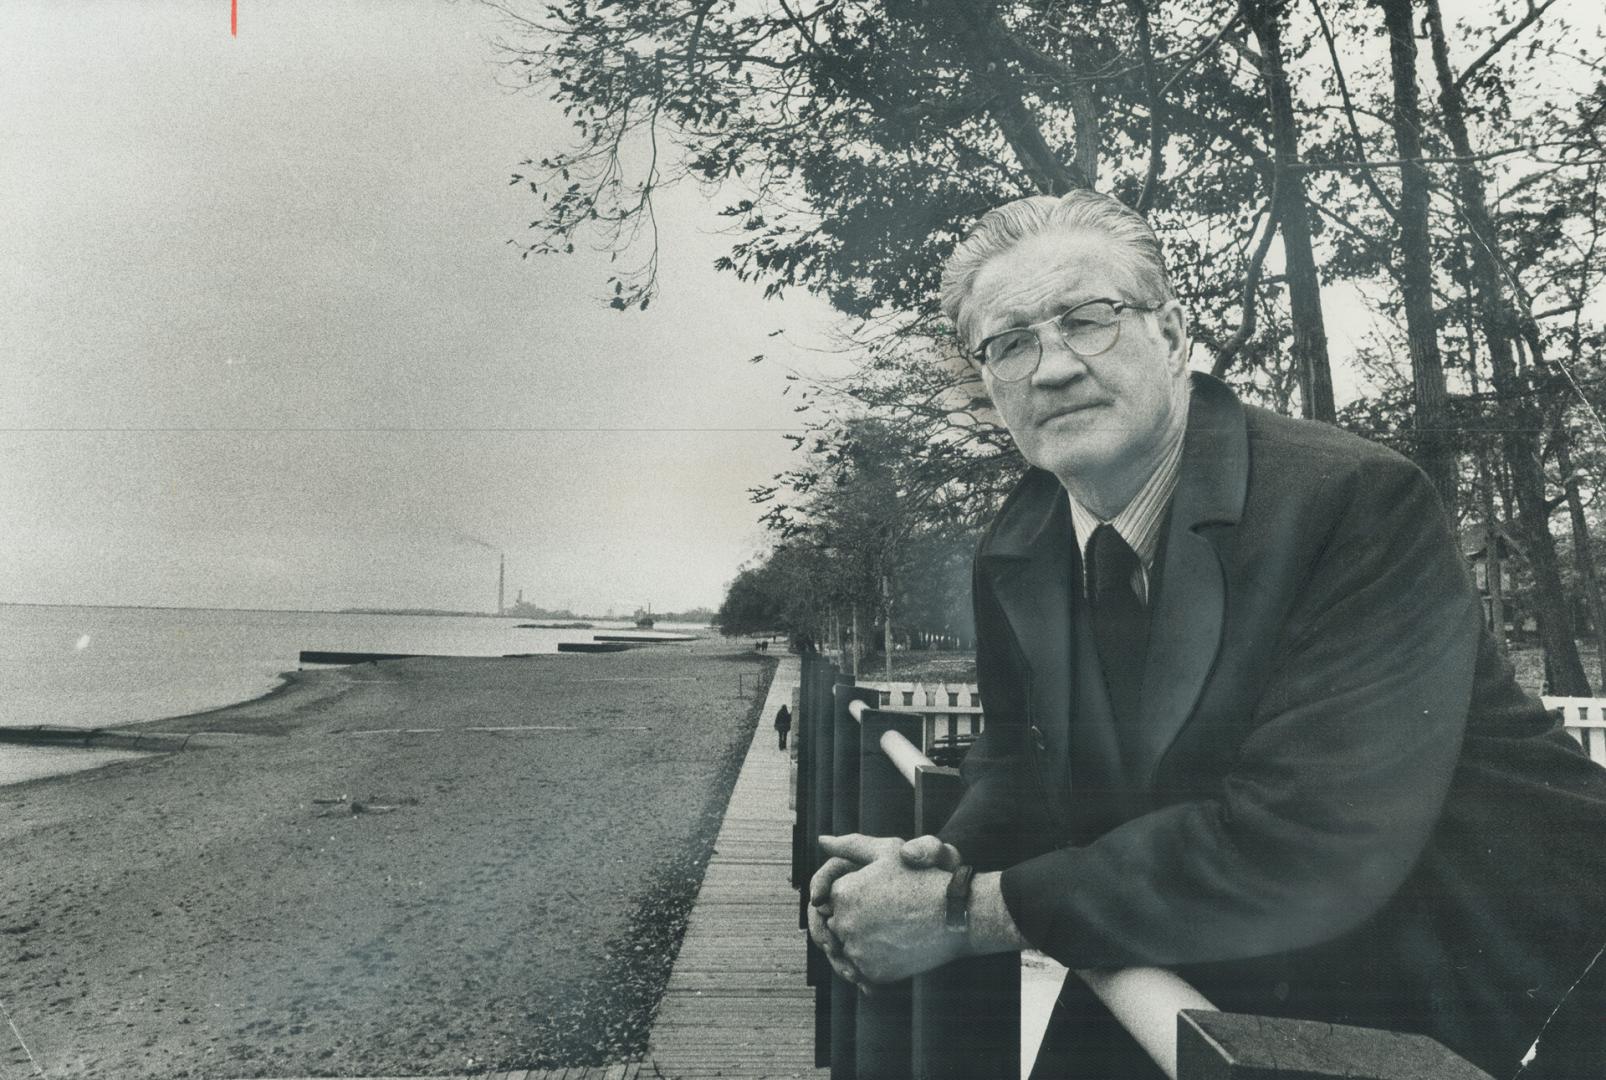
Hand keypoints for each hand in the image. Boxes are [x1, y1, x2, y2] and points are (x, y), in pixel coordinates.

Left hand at [821, 834, 966, 983]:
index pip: (833, 899)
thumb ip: (850, 845)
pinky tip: (898, 947)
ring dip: (866, 942)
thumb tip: (823, 840)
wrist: (955, 913)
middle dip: (857, 920)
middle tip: (889, 915)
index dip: (857, 897)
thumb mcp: (887, 851)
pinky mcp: (872, 972)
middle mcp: (843, 922)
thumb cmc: (922, 877)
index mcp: (842, 892)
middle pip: (839, 924)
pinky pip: (864, 968)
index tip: (880, 898)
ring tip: (894, 931)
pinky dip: (877, 961)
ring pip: (850, 948)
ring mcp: (857, 950)